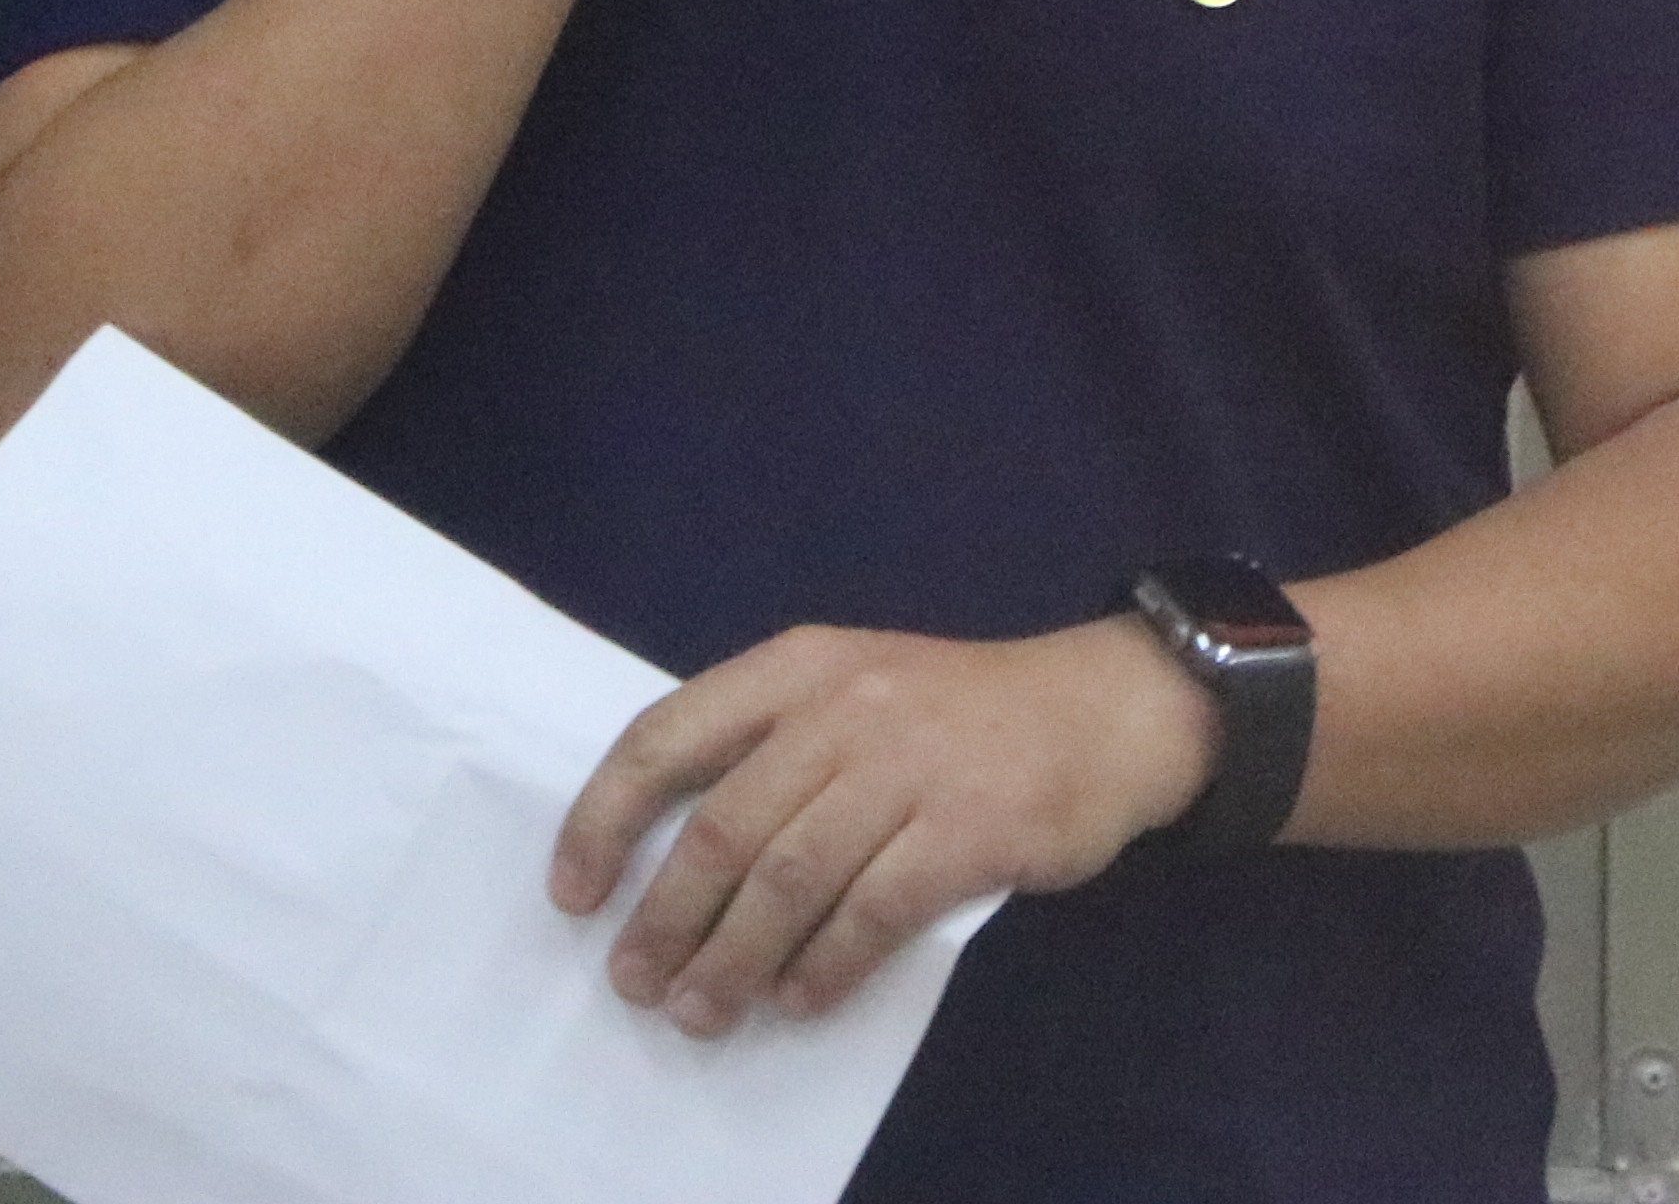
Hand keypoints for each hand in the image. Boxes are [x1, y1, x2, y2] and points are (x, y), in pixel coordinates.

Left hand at [547, 616, 1215, 1034]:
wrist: (1106, 708)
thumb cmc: (960, 711)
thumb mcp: (856, 685)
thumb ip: (774, 746)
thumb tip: (678, 862)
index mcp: (797, 667)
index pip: (666, 736)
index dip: (605, 819)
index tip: (572, 893)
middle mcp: (841, 709)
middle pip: (722, 827)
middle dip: (665, 916)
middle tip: (636, 983)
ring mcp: (907, 767)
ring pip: (788, 878)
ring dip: (734, 959)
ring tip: (701, 1012)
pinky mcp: (967, 829)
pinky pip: (871, 913)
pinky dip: (825, 967)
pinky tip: (798, 1001)